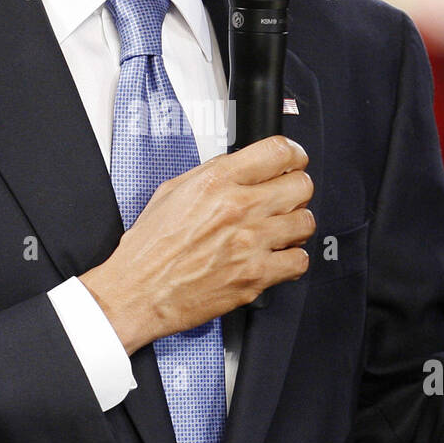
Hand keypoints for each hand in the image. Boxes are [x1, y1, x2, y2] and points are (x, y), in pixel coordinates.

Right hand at [81, 135, 315, 353]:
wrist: (138, 291)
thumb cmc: (149, 247)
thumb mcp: (173, 191)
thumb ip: (212, 174)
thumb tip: (242, 166)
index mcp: (217, 182)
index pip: (278, 151)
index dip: (292, 154)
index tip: (293, 160)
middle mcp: (238, 208)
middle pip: (301, 185)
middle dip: (297, 189)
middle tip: (287, 196)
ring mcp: (251, 243)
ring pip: (305, 222)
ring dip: (295, 224)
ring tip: (281, 229)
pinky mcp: (256, 276)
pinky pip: (299, 261)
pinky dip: (292, 259)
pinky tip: (277, 257)